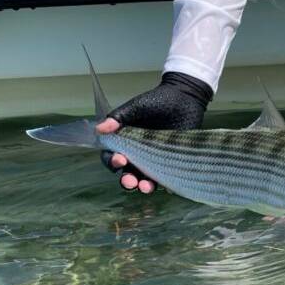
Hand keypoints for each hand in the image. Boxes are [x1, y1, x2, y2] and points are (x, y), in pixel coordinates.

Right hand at [96, 71, 212, 193]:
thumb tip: (99, 128)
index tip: (120, 160)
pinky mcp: (171, 162)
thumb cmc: (157, 101)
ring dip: (143, 186)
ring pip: (144, 180)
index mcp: (124, 142)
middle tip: (131, 181)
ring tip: (146, 187)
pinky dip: (165, 184)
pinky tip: (166, 187)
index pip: (111, 157)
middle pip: (126, 173)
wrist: (185, 97)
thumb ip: (119, 117)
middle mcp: (136, 155)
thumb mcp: (137, 106)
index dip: (112, 162)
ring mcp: (154, 160)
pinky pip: (166, 178)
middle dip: (127, 180)